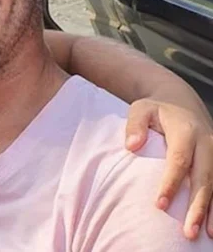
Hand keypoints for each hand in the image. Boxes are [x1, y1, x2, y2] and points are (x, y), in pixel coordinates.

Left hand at [125, 98, 212, 239]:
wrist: (181, 101)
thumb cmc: (156, 109)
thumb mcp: (140, 109)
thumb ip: (135, 125)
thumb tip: (131, 145)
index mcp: (186, 130)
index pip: (179, 160)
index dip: (171, 183)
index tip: (160, 205)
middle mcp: (207, 141)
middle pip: (204, 177)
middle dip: (197, 206)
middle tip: (188, 231)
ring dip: (212, 210)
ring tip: (206, 234)